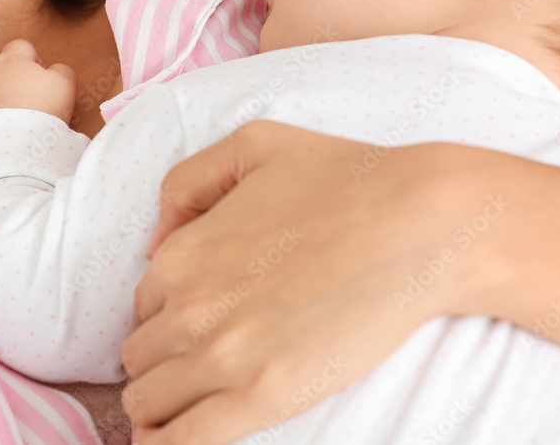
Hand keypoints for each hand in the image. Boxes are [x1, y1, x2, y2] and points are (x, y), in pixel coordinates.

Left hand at [121, 120, 559, 443]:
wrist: (421, 225)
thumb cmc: (345, 180)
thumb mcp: (253, 146)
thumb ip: (187, 184)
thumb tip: (153, 244)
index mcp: (181, 253)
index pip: (142, 307)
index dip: (166, 316)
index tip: (196, 323)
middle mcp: (188, 307)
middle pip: (139, 358)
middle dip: (159, 362)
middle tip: (194, 365)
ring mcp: (223, 356)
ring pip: (147, 404)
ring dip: (155, 409)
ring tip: (179, 410)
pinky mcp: (264, 396)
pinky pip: (183, 442)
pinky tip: (166, 444)